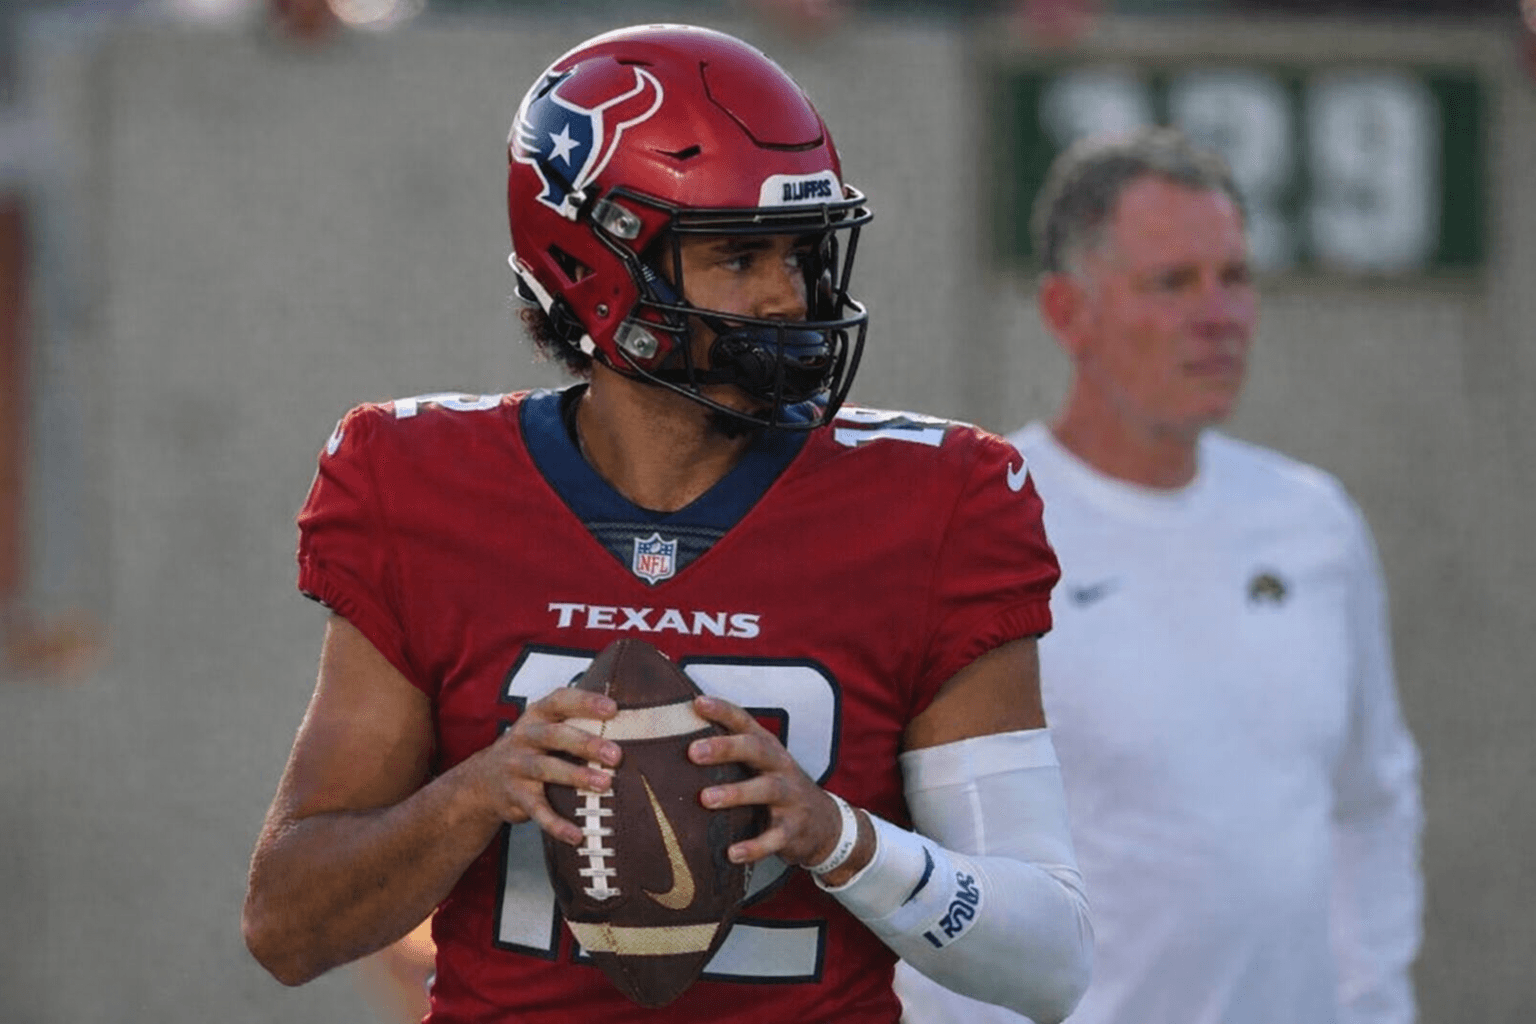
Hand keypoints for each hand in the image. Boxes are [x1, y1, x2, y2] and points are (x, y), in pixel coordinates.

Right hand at [460, 687, 622, 845]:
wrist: (482, 782)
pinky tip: (577, 834)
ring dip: (576, 776)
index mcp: (536, 715)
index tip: (613, 708)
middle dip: (585, 743)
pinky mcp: (515, 797)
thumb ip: (575, 722)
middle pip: (554, 735)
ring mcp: (517, 767)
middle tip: (616, 754)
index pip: (559, 701)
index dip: (585, 702)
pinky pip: (537, 811)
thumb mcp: (544, 728)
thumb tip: (631, 720)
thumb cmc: (531, 749)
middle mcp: (524, 737)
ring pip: (546, 769)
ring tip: (604, 784)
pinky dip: (556, 824)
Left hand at [688, 694, 851, 869]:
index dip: (723, 711)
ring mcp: (790, 797)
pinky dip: (754, 846)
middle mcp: (780, 767)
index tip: (696, 703)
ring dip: (736, 793)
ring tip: (705, 799)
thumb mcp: (761, 766)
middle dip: (726, 748)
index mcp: (768, 748)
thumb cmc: (779, 789)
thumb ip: (730, 754)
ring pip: (766, 790)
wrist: (827, 825)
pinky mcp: (793, 829)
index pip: (745, 723)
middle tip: (693, 752)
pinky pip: (775, 837)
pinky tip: (732, 853)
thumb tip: (676, 742)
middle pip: (756, 750)